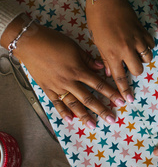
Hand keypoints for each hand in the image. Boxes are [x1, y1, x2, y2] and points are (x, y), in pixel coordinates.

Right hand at [1, 15, 123, 127]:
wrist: (29, 42)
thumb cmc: (53, 41)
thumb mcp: (75, 47)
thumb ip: (88, 60)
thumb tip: (101, 68)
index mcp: (78, 70)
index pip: (99, 85)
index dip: (111, 93)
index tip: (121, 101)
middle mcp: (69, 81)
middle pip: (88, 98)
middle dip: (101, 110)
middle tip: (111, 119)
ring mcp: (57, 86)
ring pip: (73, 104)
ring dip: (84, 115)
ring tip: (93, 125)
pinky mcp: (47, 88)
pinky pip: (56, 103)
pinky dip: (63, 112)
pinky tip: (70, 120)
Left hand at [86, 0, 154, 101]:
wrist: (105, 0)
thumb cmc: (97, 19)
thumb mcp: (97, 41)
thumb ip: (105, 58)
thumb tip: (111, 73)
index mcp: (111, 53)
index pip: (120, 77)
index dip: (124, 90)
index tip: (129, 100)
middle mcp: (125, 49)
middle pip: (138, 70)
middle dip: (135, 69)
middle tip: (129, 64)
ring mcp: (136, 40)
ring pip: (147, 58)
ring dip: (142, 57)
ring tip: (135, 52)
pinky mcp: (143, 31)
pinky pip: (150, 44)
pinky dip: (147, 45)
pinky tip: (140, 41)